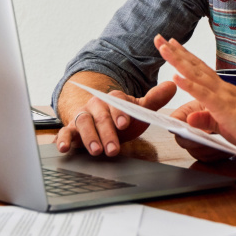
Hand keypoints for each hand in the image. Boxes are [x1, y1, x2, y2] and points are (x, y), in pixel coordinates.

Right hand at [54, 81, 176, 156]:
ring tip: (96, 151)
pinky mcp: (71, 128)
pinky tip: (64, 147)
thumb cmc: (120, 116)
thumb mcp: (138, 110)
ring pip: (84, 124)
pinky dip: (63, 139)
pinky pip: (65, 132)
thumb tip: (172, 85)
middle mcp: (96, 105)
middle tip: (113, 148)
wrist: (98, 118)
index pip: (117, 103)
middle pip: (100, 117)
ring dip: (89, 137)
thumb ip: (154, 100)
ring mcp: (83, 116)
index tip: (124, 123)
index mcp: (113, 99)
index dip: (120, 113)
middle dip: (107, 133)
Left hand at [155, 35, 235, 154]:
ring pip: (197, 75)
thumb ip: (208, 120)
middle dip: (176, 52)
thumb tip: (189, 118)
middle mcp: (223, 89)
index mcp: (223, 91)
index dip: (185, 58)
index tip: (172, 45)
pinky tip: (176, 76)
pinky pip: (204, 95)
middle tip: (160, 38)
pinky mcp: (225, 108)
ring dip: (179, 61)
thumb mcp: (225, 126)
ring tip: (164, 48)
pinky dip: (189, 85)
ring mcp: (224, 96)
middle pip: (195, 66)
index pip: (200, 71)